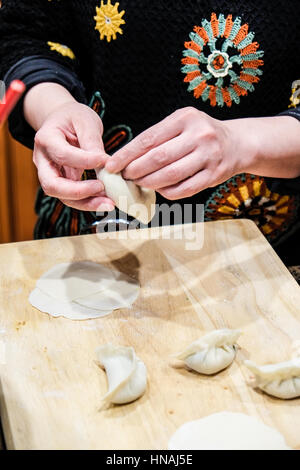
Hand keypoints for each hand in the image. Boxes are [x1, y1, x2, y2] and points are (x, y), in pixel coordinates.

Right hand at [26, 85, 114, 211]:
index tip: (105, 161)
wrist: (63, 121)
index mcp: (46, 139)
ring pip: (62, 197)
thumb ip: (92, 141)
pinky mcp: (62, 183)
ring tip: (109, 203)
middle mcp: (42, 161)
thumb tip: (104, 164)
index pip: (62, 155)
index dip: (84, 161)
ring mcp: (50, 174)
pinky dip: (89, 201)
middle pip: (52, 185)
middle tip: (102, 189)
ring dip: (86, 203)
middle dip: (78, 192)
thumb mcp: (85, 120)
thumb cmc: (73, 118)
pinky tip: (106, 200)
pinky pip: (73, 198)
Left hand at [105, 107, 251, 199]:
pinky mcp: (214, 175)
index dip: (127, 154)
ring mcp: (208, 156)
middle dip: (135, 170)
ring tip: (138, 183)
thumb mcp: (181, 124)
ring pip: (170, 175)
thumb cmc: (200, 134)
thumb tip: (125, 158)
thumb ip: (158, 137)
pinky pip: (184, 188)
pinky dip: (167, 191)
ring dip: (149, 182)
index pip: (149, 138)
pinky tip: (159, 189)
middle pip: (158, 158)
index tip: (112, 165)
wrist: (236, 144)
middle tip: (124, 176)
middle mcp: (199, 135)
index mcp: (185, 118)